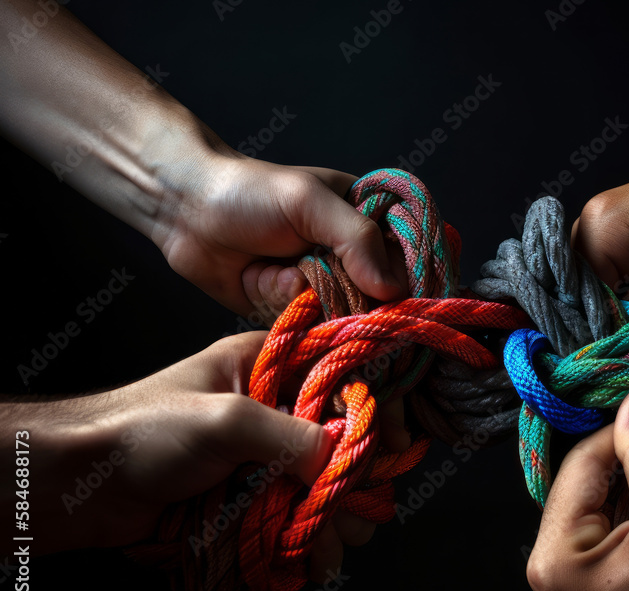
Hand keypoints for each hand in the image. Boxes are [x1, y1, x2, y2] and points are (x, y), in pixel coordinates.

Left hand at [6, 332, 402, 578]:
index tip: (393, 447)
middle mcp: (277, 408)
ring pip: (325, 489)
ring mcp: (266, 458)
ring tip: (323, 553)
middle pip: (344, 442)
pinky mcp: (253, 500)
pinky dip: (305, 545)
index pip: (347, 378)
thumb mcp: (226, 420)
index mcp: (272, 365)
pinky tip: (303, 563)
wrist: (79, 486)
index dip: (374, 411)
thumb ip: (295, 436)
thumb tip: (346, 463)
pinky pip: (297, 520)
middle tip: (355, 516)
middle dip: (353, 484)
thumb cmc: (142, 431)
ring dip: (332, 524)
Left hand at [155, 150, 406, 320]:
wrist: (183, 211)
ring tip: (281, 271)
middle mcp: (352, 256)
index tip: (405, 297)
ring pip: (346, 317)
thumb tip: (393, 289)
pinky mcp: (297, 311)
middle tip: (324, 278)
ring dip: (315, 304)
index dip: (411, 280)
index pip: (409, 258)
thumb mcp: (309, 202)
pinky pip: (310, 327)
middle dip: (357, 298)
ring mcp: (325, 286)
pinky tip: (261, 282)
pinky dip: (287, 311)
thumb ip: (356, 239)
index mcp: (368, 219)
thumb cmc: (247, 192)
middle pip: (382, 298)